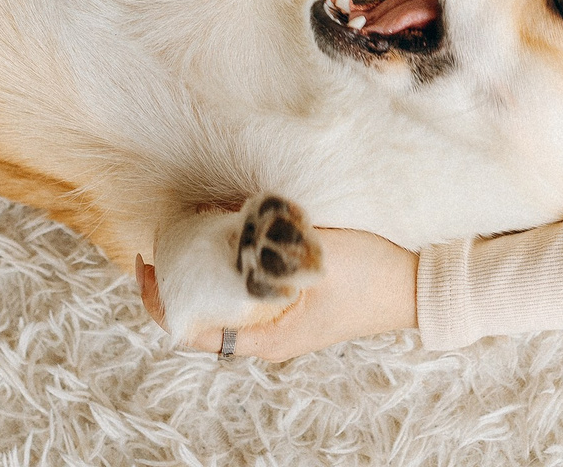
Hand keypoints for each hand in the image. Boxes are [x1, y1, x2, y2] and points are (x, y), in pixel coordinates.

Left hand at [135, 227, 418, 360]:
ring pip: (225, 302)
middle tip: (161, 240)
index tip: (145, 262)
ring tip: (189, 234)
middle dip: (177, 280)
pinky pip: (249, 292)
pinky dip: (231, 267)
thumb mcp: (312, 257)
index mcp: (264, 340)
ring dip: (204, 271)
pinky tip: (231, 237)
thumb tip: (219, 222)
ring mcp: (282, 324)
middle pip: (203, 314)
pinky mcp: (296, 307)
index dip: (159, 299)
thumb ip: (265, 245)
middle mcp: (267, 339)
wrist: (417, 287)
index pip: (191, 329)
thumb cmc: (368, 277)